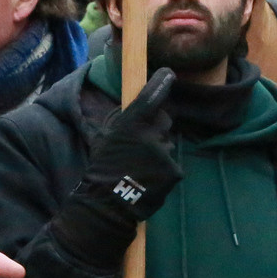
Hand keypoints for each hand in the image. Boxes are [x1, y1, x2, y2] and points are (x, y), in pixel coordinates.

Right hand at [47, 72, 182, 268]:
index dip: (162, 83)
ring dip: (159, 152)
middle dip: (157, 127)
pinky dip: (163, 171)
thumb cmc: (102, 169)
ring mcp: (165, 153)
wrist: (108, 203)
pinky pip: (171, 165)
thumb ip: (125, 123)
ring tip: (141, 168)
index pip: (151, 96)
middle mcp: (151, 135)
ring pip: (167, 145)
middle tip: (141, 144)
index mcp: (132, 123)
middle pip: (164, 121)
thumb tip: (140, 110)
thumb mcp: (106, 137)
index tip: (169, 74)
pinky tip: (148, 180)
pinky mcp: (174, 171)